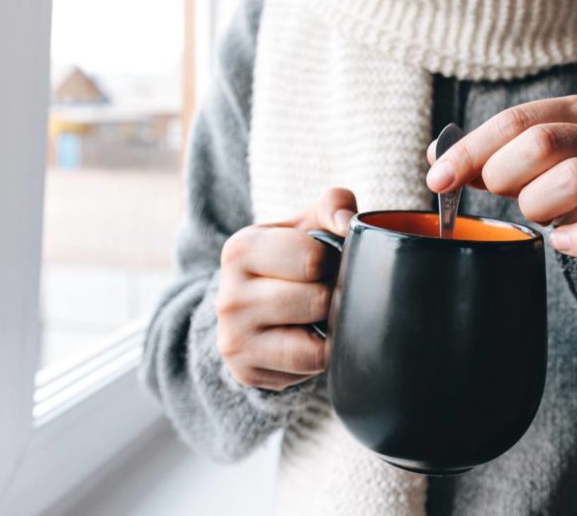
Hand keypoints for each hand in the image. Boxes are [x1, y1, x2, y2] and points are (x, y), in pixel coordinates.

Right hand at [216, 188, 356, 390]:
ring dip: (329, 330)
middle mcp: (228, 297)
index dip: (332, 260)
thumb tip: (348, 222)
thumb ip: (334, 204)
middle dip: (333, 296)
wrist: (254, 307)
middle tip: (324, 292)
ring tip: (317, 316)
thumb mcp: (308, 223)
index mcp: (240, 250)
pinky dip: (318, 357)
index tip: (323, 261)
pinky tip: (307, 339)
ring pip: (314, 344)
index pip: (312, 259)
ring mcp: (233, 339)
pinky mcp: (245, 372)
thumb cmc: (292, 258)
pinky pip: (307, 369)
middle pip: (317, 301)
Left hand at [426, 96, 576, 273]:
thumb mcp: (531, 163)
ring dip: (538, 204)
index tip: (438, 179)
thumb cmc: (570, 187)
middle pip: (544, 142)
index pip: (517, 119)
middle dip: (504, 174)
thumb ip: (488, 156)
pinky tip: (562, 243)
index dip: (471, 150)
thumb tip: (437, 157)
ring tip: (538, 215)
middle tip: (499, 194)